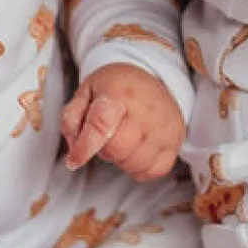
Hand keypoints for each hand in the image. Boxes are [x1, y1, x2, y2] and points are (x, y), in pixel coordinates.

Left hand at [61, 63, 184, 181]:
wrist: (152, 76)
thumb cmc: (116, 87)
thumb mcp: (86, 92)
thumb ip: (71, 118)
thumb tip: (74, 147)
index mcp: (119, 94)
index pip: (101, 125)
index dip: (84, 148)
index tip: (73, 160)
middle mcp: (146, 110)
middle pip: (118, 150)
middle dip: (105, 150)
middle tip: (107, 136)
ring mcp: (164, 126)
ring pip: (135, 164)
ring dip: (123, 160)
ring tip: (125, 140)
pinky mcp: (176, 140)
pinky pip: (154, 171)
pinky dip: (140, 168)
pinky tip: (137, 150)